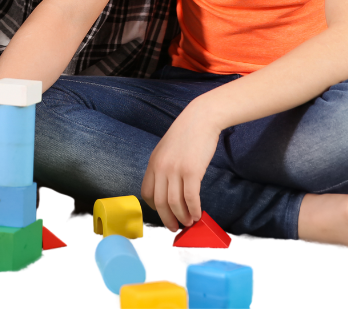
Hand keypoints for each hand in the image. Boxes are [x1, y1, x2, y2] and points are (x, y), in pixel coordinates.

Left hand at [141, 105, 221, 233]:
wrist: (200, 119)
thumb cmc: (186, 135)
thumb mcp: (166, 150)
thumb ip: (164, 167)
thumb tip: (168, 188)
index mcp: (153, 162)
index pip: (146, 192)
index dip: (154, 207)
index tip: (163, 213)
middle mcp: (161, 167)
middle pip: (159, 202)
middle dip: (167, 219)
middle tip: (175, 228)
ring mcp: (175, 170)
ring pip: (174, 203)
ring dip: (182, 217)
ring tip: (189, 222)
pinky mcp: (191, 172)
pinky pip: (190, 198)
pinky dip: (193, 210)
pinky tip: (198, 215)